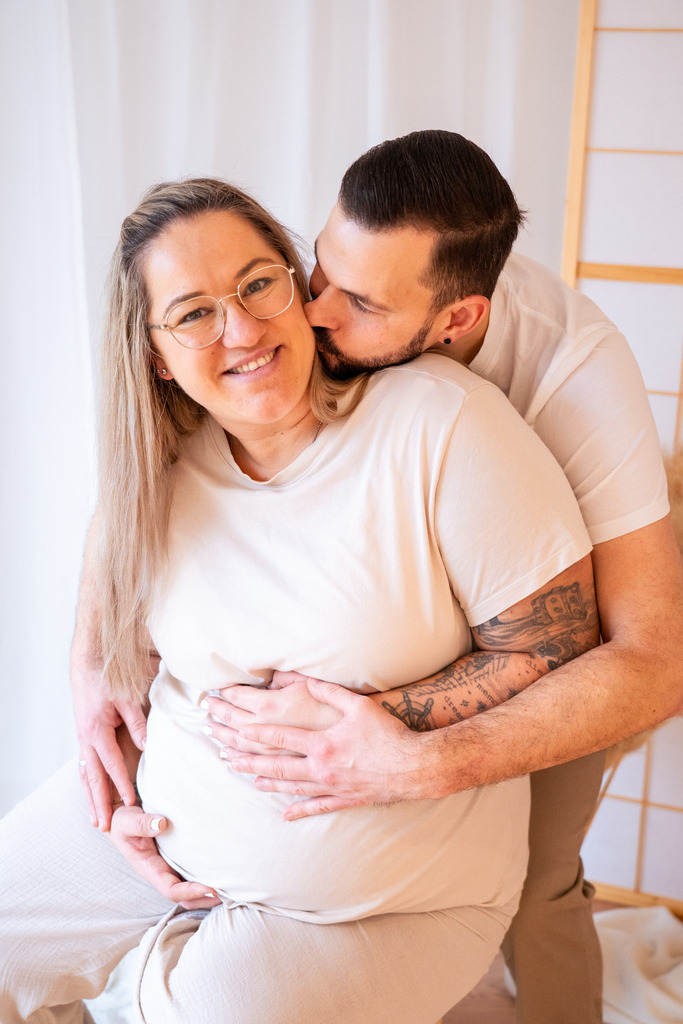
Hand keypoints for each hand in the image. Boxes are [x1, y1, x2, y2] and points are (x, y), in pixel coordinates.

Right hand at [72, 667, 147, 831]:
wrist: (88, 661)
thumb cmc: (109, 677)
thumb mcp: (127, 699)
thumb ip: (138, 724)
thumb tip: (148, 746)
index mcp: (96, 731)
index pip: (111, 764)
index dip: (121, 784)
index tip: (131, 803)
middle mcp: (86, 739)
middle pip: (93, 778)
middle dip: (99, 803)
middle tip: (104, 827)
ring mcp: (82, 739)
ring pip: (86, 775)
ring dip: (91, 799)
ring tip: (96, 822)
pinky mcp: (84, 736)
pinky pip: (85, 766)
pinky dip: (88, 784)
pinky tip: (91, 796)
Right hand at [109, 806, 220, 909]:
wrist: (120, 819)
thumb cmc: (123, 821)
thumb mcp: (126, 821)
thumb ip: (141, 823)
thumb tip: (161, 823)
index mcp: (149, 870)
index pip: (171, 890)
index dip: (191, 892)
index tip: (211, 888)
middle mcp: (161, 873)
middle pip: (185, 897)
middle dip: (205, 899)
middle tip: (230, 893)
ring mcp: (169, 868)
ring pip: (190, 889)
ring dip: (208, 892)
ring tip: (233, 887)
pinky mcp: (176, 860)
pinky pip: (191, 874)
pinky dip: (206, 877)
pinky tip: (222, 870)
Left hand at [221, 679, 441, 818]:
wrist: (416, 767)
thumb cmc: (389, 734)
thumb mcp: (360, 706)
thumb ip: (330, 692)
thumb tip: (307, 680)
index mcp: (322, 743)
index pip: (279, 738)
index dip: (254, 734)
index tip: (234, 729)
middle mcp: (321, 768)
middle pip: (276, 764)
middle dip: (249, 759)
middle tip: (227, 756)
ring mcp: (331, 786)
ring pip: (291, 786)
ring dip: (266, 781)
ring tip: (246, 777)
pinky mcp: (345, 799)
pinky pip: (316, 806)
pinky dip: (299, 810)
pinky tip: (284, 814)